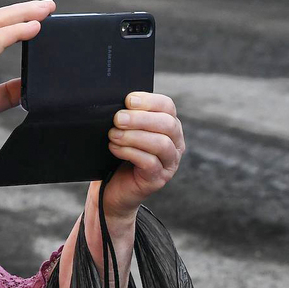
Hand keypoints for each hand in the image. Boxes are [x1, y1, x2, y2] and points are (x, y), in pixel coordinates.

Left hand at [102, 92, 184, 218]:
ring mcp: (170, 162)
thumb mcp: (126, 131)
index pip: (167, 106)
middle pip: (167, 124)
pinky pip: (149, 162)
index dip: (148, 101)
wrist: (114, 187)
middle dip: (140, 119)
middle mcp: (175, 143)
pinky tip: (115, 148)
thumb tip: (118, 104)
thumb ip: (128, 116)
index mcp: (169, 125)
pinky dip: (129, 152)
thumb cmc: (120, 153)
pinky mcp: (158, 178)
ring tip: (113, 135)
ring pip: (161, 143)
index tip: (128, 100)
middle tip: (117, 119)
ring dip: (133, 136)